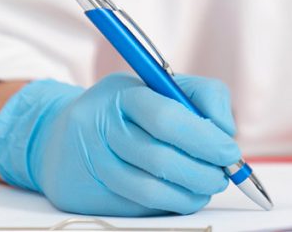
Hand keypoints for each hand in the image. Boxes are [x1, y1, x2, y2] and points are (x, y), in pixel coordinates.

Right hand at [0, 73, 239, 214]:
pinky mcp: (84, 196)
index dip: (204, 139)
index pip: (166, 118)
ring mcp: (88, 164)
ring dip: (190, 192)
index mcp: (121, 94)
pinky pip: (137, 206)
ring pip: (148, 189)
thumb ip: (201, 97)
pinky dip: (171, 204)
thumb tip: (225, 133)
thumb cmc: (127, 108)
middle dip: (202, 171)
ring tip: (210, 186)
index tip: (230, 152)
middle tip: (225, 174)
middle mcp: (98, 128)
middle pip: (158, 158)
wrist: (61, 135)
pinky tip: (187, 196)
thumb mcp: (161, 85)